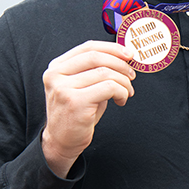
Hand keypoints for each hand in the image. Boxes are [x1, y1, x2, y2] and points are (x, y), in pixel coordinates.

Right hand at [41, 41, 135, 177]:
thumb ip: (96, 69)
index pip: (88, 47)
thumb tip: (124, 56)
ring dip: (123, 82)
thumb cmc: (77, 112)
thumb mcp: (82, 86)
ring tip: (127, 92)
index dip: (112, 48)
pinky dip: (121, 92)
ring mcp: (63, 88)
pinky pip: (109, 88)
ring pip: (106, 73)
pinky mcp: (75, 102)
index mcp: (57, 67)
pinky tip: (121, 100)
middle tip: (132, 75)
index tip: (129, 54)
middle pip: (97, 57)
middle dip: (120, 64)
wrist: (62, 141)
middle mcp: (56, 75)